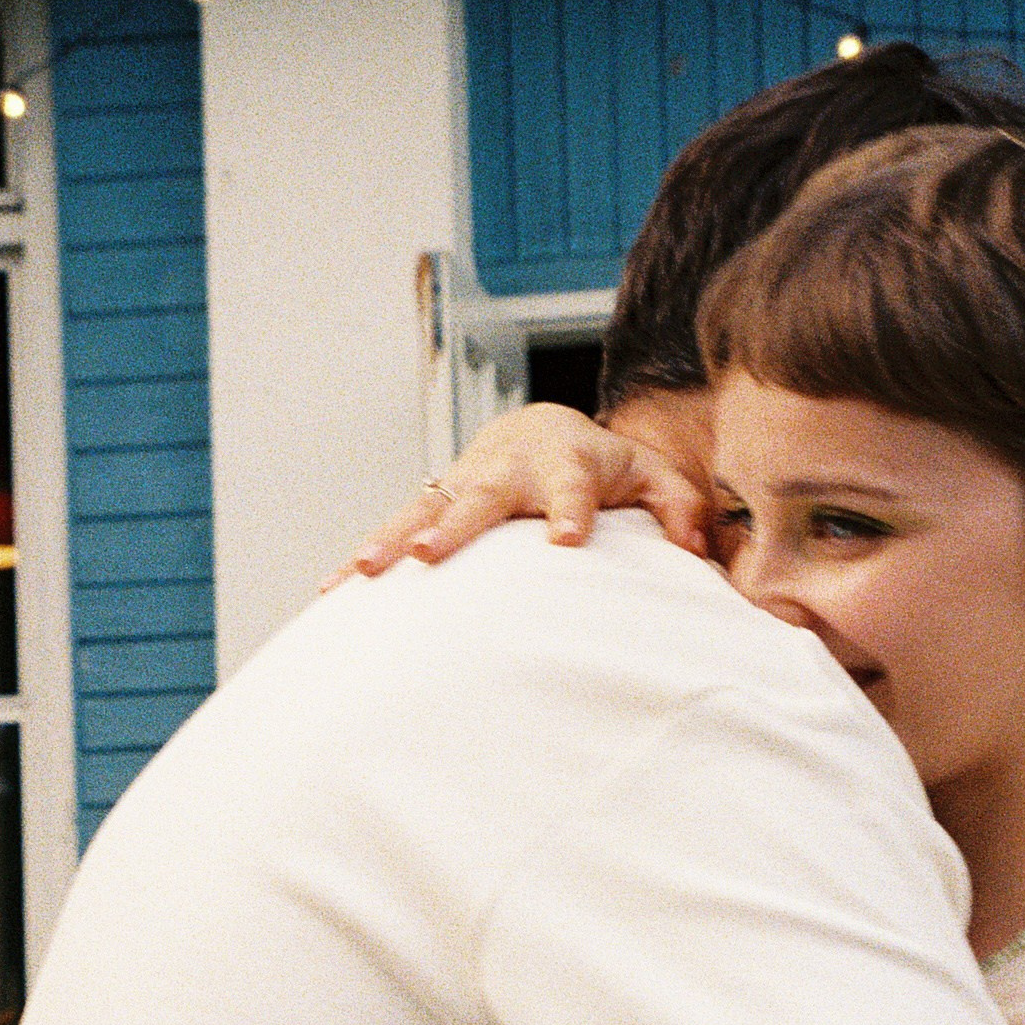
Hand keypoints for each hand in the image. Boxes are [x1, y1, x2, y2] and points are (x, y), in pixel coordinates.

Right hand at [326, 403, 712, 583]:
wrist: (535, 431)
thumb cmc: (600, 467)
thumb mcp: (650, 477)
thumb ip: (678, 505)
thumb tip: (695, 546)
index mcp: (564, 465)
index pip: (570, 488)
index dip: (569, 511)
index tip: (566, 541)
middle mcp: (505, 473)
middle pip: (480, 498)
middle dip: (455, 525)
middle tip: (432, 554)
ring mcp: (461, 487)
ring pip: (423, 510)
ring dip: (391, 541)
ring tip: (360, 574)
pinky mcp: (431, 506)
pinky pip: (393, 530)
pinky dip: (360, 557)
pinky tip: (329, 592)